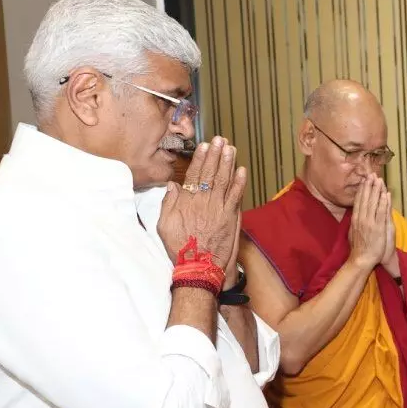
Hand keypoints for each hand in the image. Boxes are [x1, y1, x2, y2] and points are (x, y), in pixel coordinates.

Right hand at [158, 136, 246, 267]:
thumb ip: (168, 203)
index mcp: (186, 202)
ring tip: (230, 148)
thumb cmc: (180, 248)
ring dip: (228, 163)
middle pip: (211, 174)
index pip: (194, 175)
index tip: (204, 146)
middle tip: (220, 140)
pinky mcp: (230, 217)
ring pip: (224, 181)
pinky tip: (242, 170)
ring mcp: (218, 209)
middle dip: (216, 155)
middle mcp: (203, 202)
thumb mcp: (164, 225)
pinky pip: (236, 196)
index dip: (200, 159)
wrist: (198, 267)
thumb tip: (172, 185)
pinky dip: (240, 182)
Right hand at [347, 174, 393, 270]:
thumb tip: (354, 215)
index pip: (359, 201)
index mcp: (355, 219)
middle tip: (371, 174)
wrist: (362, 259)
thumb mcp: (352, 232)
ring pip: (373, 203)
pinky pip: (381, 212)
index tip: (364, 180)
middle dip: (369, 186)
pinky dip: (383, 202)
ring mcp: (370, 222)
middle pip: (365, 199)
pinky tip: (385, 194)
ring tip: (379, 180)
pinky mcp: (378, 227)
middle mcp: (361, 218)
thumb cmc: (358, 248)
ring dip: (376, 190)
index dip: (362, 189)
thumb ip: (354, 222)